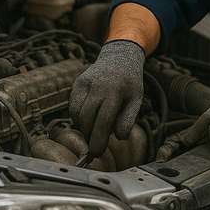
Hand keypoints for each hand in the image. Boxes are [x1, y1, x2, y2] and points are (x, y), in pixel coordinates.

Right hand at [69, 39, 144, 156]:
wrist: (118, 57)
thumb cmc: (129, 82)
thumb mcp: (136, 99)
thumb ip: (128, 119)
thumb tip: (119, 137)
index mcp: (115, 90)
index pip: (104, 120)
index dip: (98, 138)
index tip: (96, 152)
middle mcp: (97, 85)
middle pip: (87, 118)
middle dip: (89, 136)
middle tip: (95, 146)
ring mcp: (84, 83)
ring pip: (77, 114)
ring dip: (84, 127)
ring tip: (95, 131)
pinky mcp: (77, 83)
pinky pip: (73, 106)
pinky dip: (78, 117)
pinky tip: (89, 118)